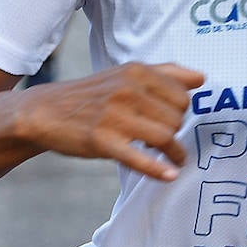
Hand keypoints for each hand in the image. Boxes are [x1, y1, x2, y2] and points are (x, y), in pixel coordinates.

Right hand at [19, 62, 204, 180]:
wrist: (45, 111)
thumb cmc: (92, 94)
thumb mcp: (126, 73)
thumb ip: (166, 72)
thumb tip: (201, 78)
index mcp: (137, 72)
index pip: (182, 96)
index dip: (180, 112)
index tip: (170, 120)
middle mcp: (128, 90)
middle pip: (176, 118)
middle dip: (175, 131)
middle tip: (162, 137)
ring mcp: (115, 116)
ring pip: (165, 137)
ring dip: (173, 152)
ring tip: (171, 158)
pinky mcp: (103, 141)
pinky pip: (140, 159)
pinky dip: (158, 169)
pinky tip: (169, 175)